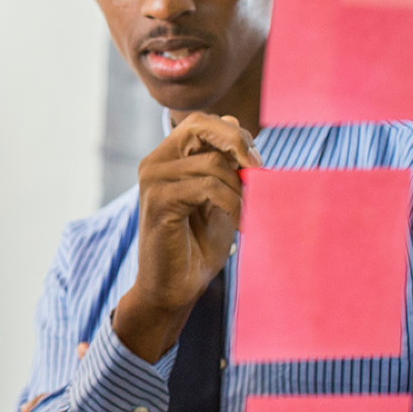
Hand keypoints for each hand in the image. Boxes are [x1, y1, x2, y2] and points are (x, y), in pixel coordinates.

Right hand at [114, 113, 260, 362]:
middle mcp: (154, 163)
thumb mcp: (217, 199)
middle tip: (259, 170)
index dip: (234, 133)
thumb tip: (244, 135)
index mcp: (167, 158)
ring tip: (250, 215)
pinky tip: (242, 224)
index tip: (256, 163)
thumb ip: (225, 168)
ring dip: (241, 190)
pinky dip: (233, 205)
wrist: (174, 289)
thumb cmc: (197, 246)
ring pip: (212, 164)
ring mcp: (153, 181)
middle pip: (200, 125)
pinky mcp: (158, 202)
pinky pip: (207, 188)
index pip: (201, 122)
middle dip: (236, 142)